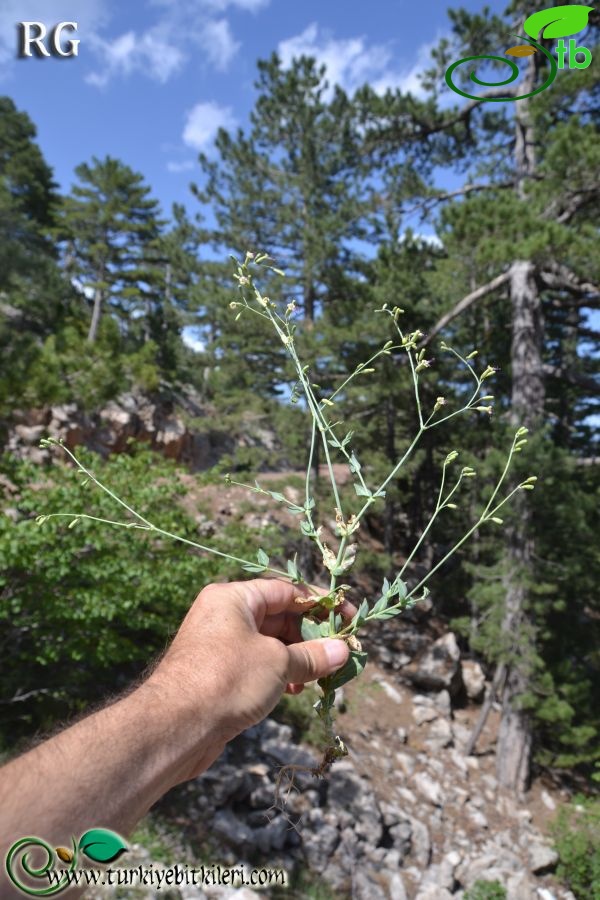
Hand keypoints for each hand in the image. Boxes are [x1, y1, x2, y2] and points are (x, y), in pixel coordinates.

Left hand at [146, 578, 350, 776]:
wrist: (175, 727)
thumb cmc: (227, 680)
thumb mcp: (278, 663)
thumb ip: (313, 655)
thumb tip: (342, 650)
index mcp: (234, 598)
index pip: (286, 591)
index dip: (320, 604)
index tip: (348, 618)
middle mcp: (224, 616)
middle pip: (279, 617)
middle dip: (311, 636)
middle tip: (340, 652)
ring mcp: (220, 646)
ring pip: (270, 644)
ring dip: (299, 658)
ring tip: (323, 675)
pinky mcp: (219, 674)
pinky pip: (258, 665)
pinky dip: (280, 674)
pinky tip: (297, 690)